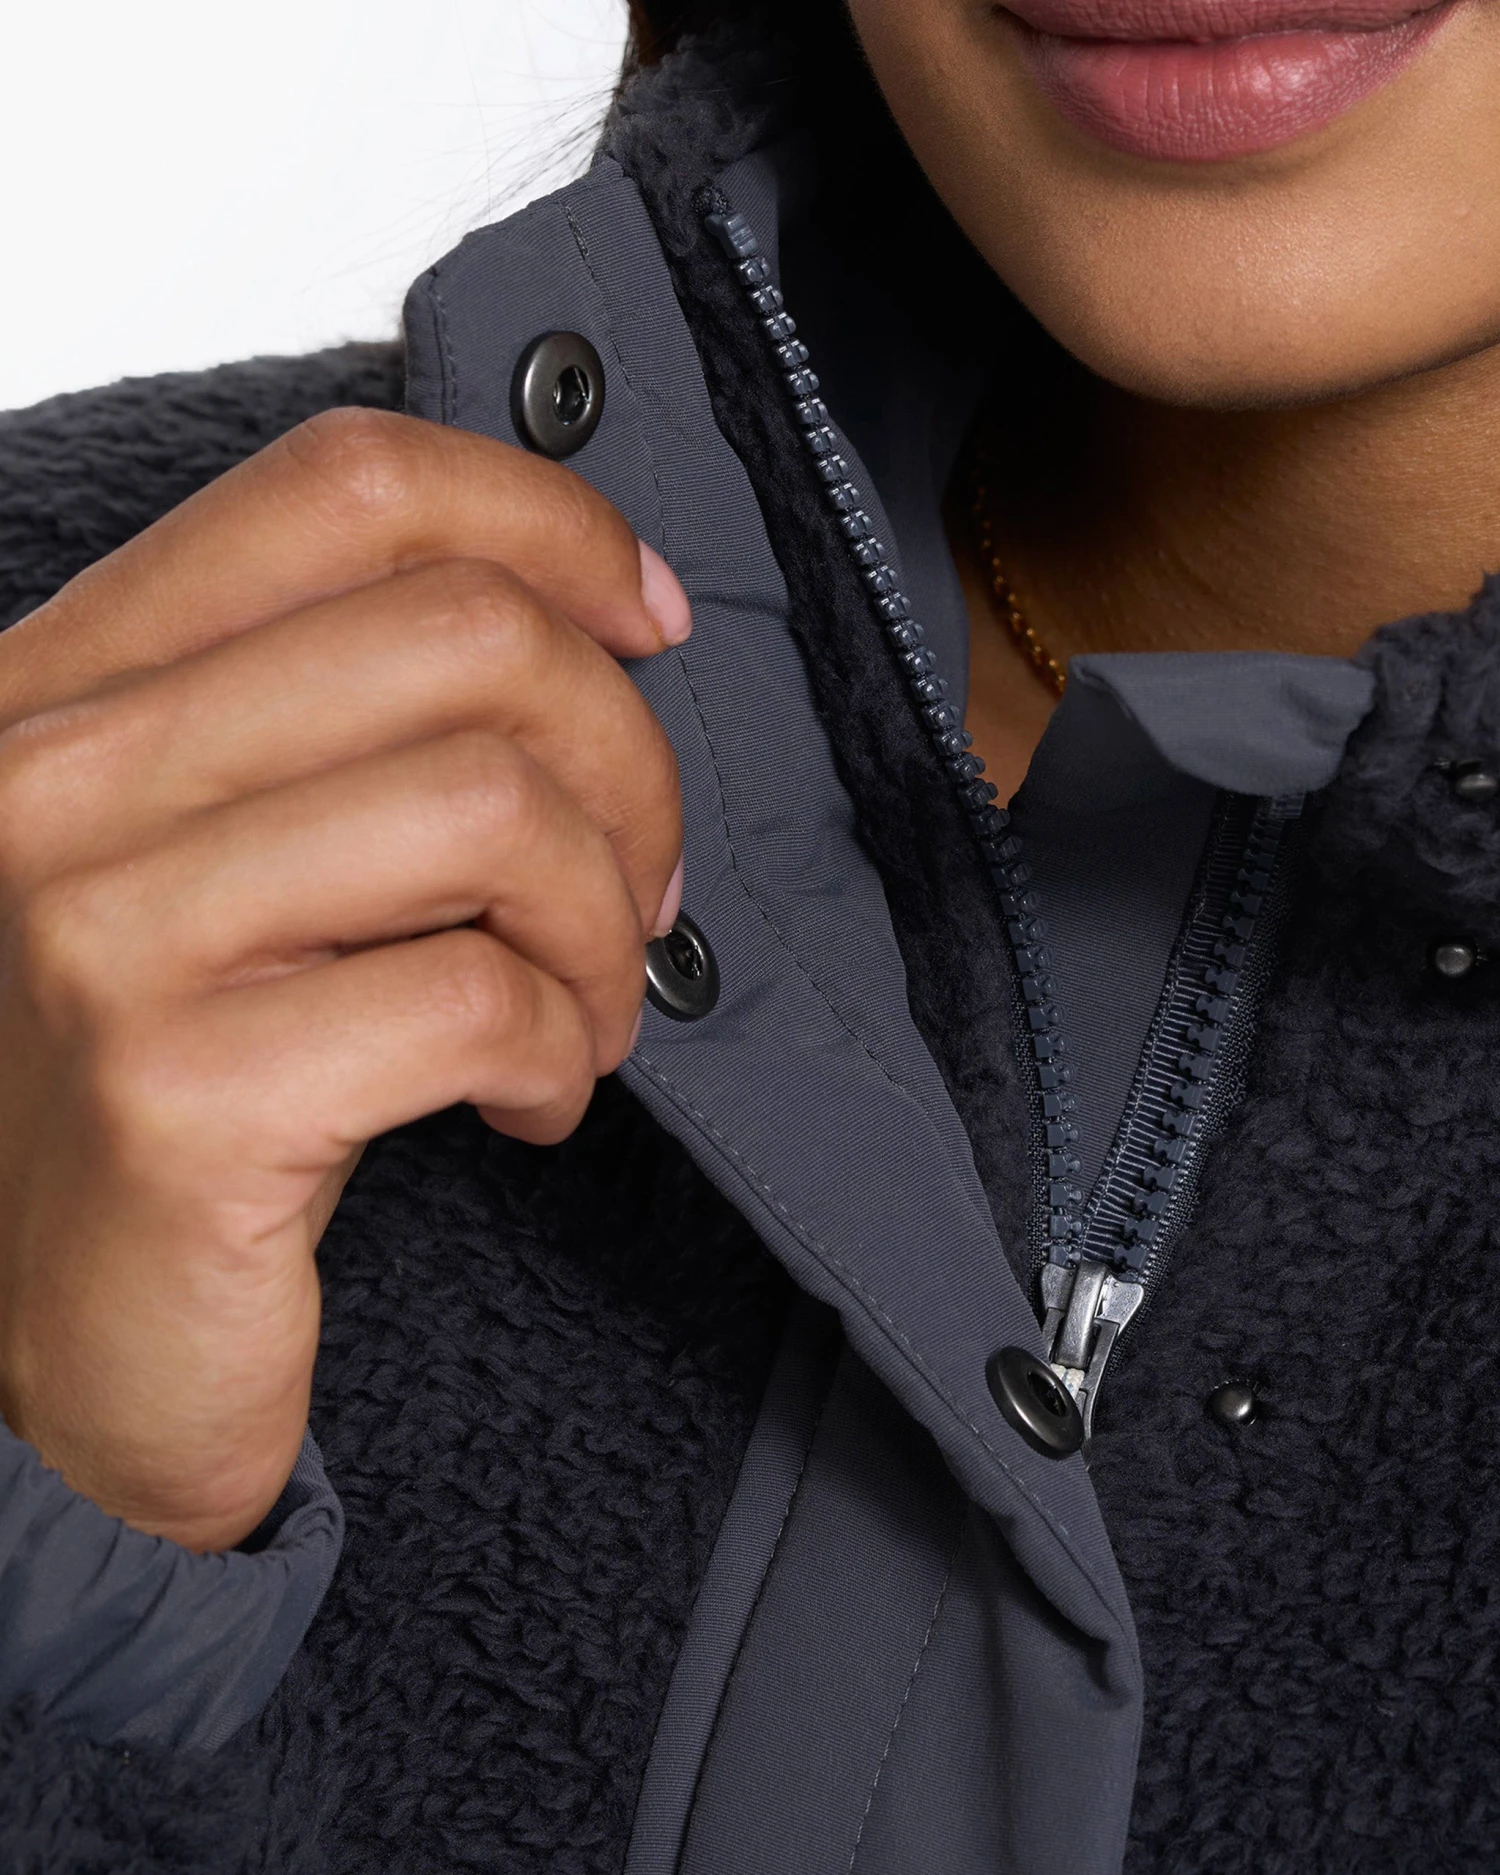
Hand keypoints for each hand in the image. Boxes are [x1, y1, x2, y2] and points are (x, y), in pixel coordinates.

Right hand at [0, 410, 686, 1550]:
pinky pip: (479, 998)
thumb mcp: (233, 859)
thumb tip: (597, 619)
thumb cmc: (170, 1088)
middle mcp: (55, 776)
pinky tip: (532, 1100)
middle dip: (628, 762)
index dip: (552, 525)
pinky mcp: (177, 1095)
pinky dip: (563, 1049)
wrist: (42, 1352)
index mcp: (72, 684)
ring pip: (496, 809)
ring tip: (585, 1010)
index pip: (347, 485)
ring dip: (607, 924)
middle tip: (642, 880)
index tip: (652, 619)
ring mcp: (98, 929)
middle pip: (466, 638)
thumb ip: (351, 726)